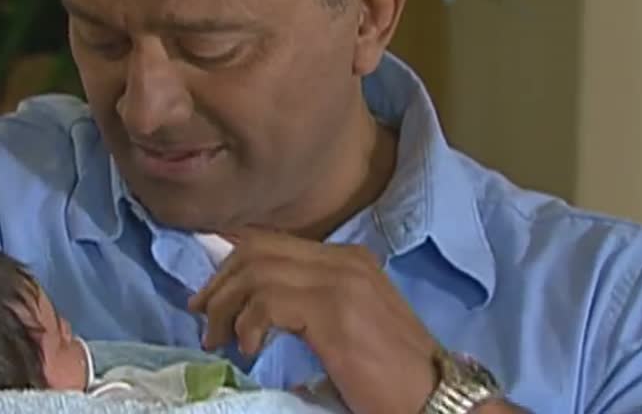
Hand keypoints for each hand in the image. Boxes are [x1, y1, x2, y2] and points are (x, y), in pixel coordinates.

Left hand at [188, 228, 437, 413]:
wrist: (438, 401)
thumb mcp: (347, 328)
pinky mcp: (334, 311)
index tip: (210, 300)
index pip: (272, 243)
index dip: (231, 267)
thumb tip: (252, 309)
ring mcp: (340, 282)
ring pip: (256, 272)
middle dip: (220, 283)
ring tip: (220, 341)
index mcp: (348, 260)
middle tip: (203, 319)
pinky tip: (248, 348)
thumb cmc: (393, 377)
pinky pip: (267, 301)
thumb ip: (308, 306)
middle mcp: (344, 261)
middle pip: (257, 250)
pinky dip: (246, 324)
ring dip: (226, 308)